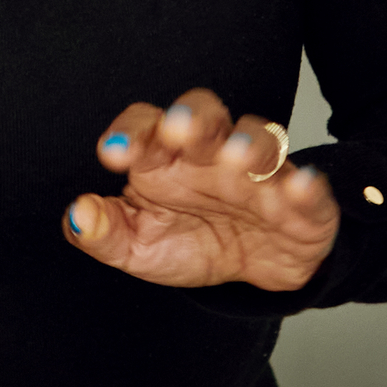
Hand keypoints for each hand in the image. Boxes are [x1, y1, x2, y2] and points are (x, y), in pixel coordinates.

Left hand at [64, 88, 343, 291]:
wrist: (254, 272)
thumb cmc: (191, 242)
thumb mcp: (139, 247)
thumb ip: (104, 233)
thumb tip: (78, 214)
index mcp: (167, 158)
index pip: (146, 126)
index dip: (130, 132)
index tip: (114, 153)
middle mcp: (213, 153)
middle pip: (204, 113)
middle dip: (192, 118)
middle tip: (179, 130)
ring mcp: (261, 172)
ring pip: (261, 138)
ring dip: (250, 144)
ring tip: (238, 160)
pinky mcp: (303, 199)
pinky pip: (308, 185)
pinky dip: (306, 185)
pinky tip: (297, 188)